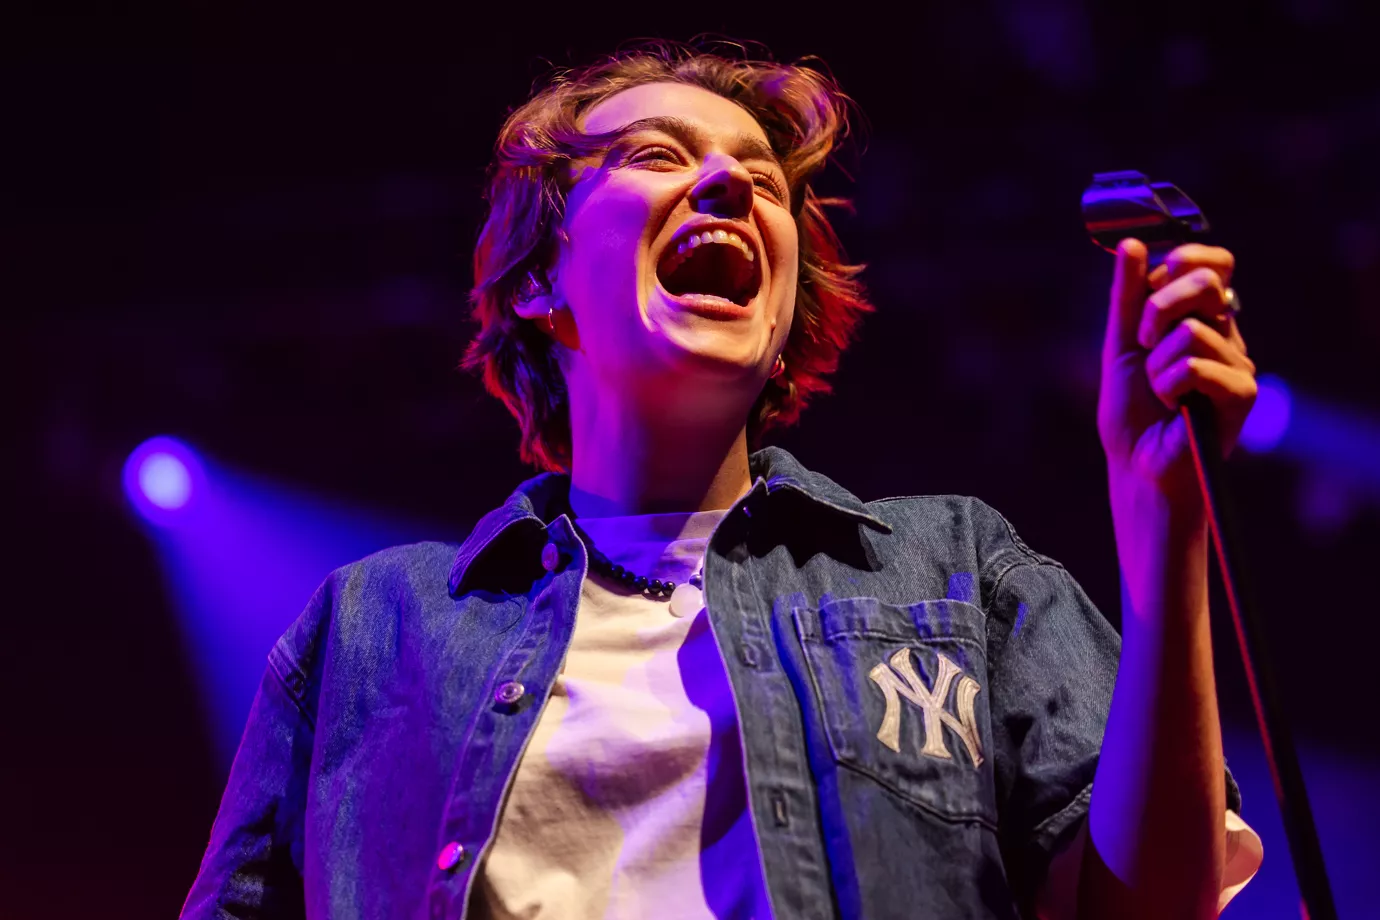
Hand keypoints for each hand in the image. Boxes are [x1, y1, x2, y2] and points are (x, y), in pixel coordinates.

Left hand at [1097, 239, 1256, 502]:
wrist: (1136, 464)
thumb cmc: (1132, 410)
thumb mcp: (1120, 344)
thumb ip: (1127, 296)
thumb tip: (1131, 242)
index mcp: (1201, 316)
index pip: (1212, 262)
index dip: (1182, 261)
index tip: (1151, 287)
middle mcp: (1226, 333)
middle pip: (1208, 281)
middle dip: (1158, 308)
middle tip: (1143, 342)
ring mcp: (1238, 362)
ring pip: (1192, 330)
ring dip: (1156, 363)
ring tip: (1158, 390)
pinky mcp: (1243, 393)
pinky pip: (1194, 366)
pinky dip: (1168, 386)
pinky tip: (1174, 407)